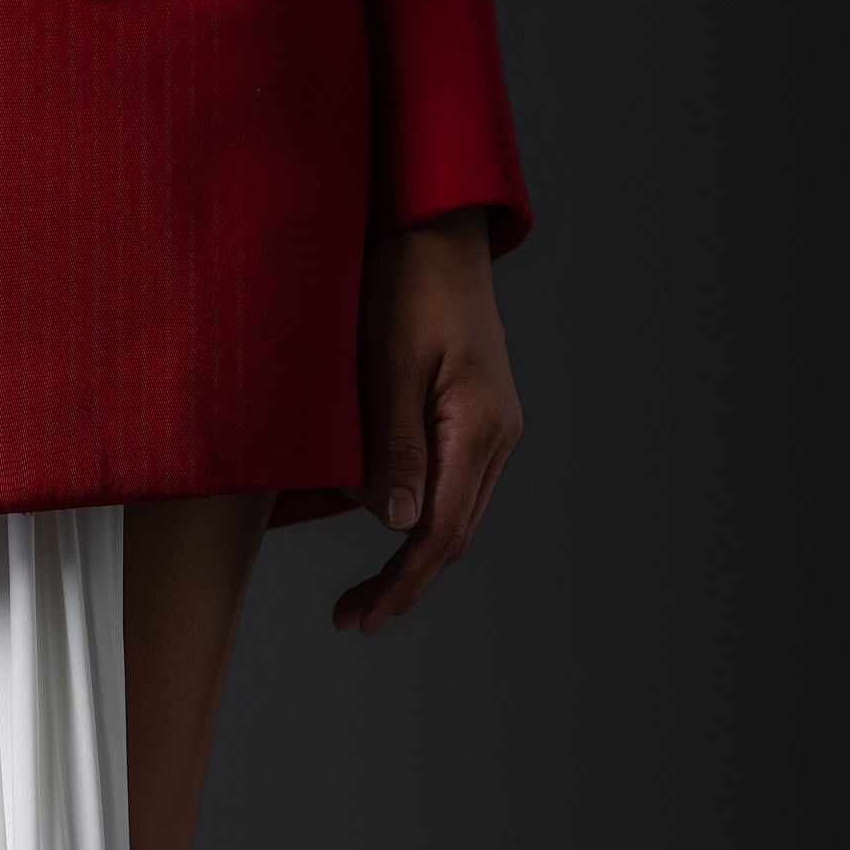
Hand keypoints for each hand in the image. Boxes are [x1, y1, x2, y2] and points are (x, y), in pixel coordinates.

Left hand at [333, 210, 523, 635]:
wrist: (437, 230)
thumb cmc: (405, 284)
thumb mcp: (388, 364)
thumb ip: (394, 446)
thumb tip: (398, 524)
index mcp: (478, 427)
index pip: (440, 532)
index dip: (401, 583)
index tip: (360, 619)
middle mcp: (498, 435)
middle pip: (454, 535)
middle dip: (405, 581)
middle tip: (351, 616)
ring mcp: (494, 427)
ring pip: (456, 514)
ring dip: (412, 551)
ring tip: (365, 587)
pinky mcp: (478, 416)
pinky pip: (453, 484)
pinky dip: (420, 514)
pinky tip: (388, 521)